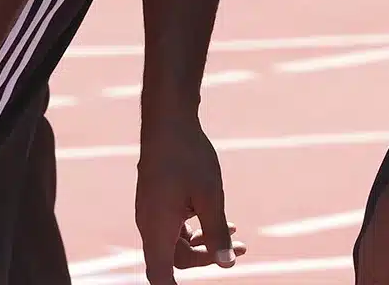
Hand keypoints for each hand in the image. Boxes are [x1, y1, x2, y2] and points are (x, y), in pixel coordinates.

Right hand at [136, 111, 242, 283]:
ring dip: (203, 243)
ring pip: (174, 242)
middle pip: (173, 260)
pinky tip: (217, 216)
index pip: (160, 276)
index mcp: (157, 228)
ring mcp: (150, 209)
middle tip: (240, 250)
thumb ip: (217, 233)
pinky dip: (194, 228)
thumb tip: (226, 264)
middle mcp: (149, 223)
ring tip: (235, 233)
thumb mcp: (210, 197)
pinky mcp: (155, 198)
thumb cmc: (189, 157)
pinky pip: (172, 225)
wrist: (168, 120)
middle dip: (206, 260)